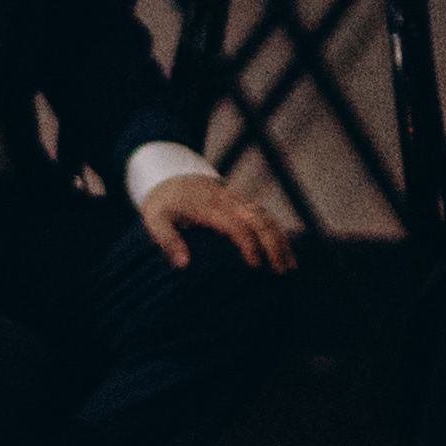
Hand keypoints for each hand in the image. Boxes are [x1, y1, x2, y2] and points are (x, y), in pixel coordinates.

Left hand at [137, 170, 294, 273]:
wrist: (168, 173)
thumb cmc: (161, 202)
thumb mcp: (155, 220)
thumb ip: (168, 240)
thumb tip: (183, 265)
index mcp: (208, 206)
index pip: (236, 224)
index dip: (248, 244)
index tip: (256, 266)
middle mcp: (227, 200)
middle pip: (259, 219)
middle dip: (273, 244)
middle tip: (281, 271)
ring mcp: (236, 199)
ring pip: (266, 216)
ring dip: (280, 239)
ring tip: (290, 266)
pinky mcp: (240, 201)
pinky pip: (264, 215)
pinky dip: (277, 232)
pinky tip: (285, 251)